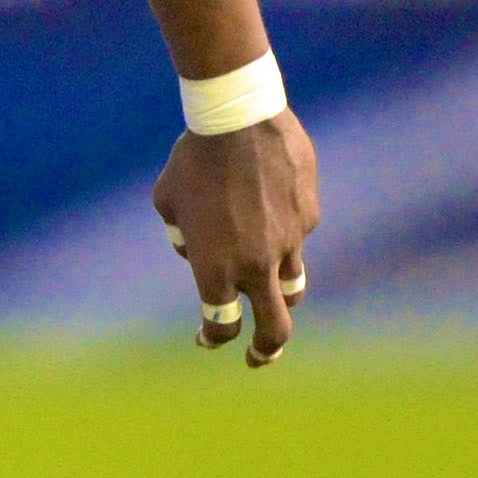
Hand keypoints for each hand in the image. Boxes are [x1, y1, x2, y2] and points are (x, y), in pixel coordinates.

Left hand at [151, 108, 319, 366]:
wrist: (238, 119)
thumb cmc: (192, 160)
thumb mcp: (168, 201)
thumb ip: (182, 236)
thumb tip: (196, 251)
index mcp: (215, 267)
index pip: (221, 323)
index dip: (214, 338)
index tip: (207, 339)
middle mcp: (256, 264)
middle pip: (274, 329)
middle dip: (266, 351)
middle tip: (257, 357)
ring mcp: (289, 242)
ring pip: (293, 285)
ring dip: (281, 295)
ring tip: (271, 293)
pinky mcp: (309, 217)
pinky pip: (296, 235)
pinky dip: (282, 232)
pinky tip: (268, 202)